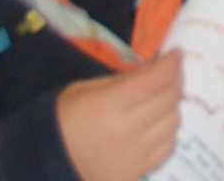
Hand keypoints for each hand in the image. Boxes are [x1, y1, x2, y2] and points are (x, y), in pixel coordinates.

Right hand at [54, 54, 185, 180]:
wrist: (47, 163)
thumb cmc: (64, 120)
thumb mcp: (85, 90)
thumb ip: (122, 79)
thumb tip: (154, 67)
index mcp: (107, 106)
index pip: (153, 81)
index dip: (171, 64)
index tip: (176, 53)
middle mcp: (124, 132)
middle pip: (168, 100)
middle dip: (175, 80)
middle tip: (171, 72)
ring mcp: (132, 156)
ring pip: (173, 123)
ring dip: (172, 106)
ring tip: (162, 99)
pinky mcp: (136, 172)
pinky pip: (167, 147)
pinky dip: (168, 132)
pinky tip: (158, 124)